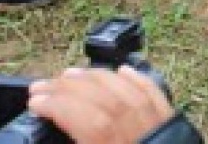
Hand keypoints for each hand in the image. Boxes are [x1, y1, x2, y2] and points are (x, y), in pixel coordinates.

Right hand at [27, 65, 172, 143]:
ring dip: (97, 78)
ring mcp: (159, 127)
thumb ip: (77, 142)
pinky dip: (137, 80)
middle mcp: (139, 134)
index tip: (35, 102)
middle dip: (70, 87)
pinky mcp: (172, 124)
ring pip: (128, 92)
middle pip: (105, 100)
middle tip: (42, 85)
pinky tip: (122, 71)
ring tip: (71, 73)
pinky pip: (155, 96)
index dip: (59, 107)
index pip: (88, 122)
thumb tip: (59, 124)